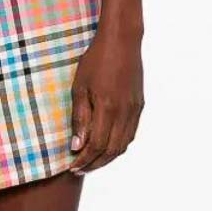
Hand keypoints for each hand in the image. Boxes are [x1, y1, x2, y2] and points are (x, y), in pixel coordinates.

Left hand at [68, 29, 143, 174]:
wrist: (122, 41)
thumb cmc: (96, 61)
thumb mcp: (79, 88)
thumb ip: (80, 118)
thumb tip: (77, 146)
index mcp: (108, 108)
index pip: (97, 146)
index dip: (84, 160)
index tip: (72, 167)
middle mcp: (125, 113)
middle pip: (112, 151)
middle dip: (95, 164)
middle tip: (79, 169)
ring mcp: (135, 110)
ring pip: (123, 145)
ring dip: (107, 158)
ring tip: (91, 161)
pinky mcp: (139, 105)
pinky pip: (130, 134)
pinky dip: (118, 145)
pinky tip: (106, 146)